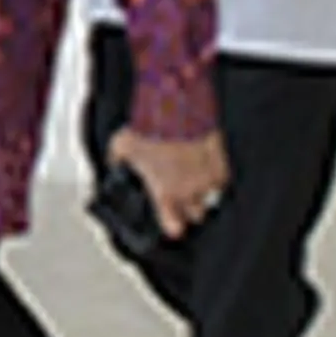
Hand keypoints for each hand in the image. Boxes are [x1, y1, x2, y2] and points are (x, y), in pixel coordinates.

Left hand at [109, 128, 229, 240]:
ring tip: (200, 180)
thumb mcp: (122, 145)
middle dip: (192, 207)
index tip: (173, 223)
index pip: (173, 226)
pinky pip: (223, 179)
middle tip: (187, 197)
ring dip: (206, 191)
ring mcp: (208, 180)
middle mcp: (188, 192)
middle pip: (197, 214)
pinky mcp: (222, 166)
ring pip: (213, 197)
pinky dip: (218, 174)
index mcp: (165, 192)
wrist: (175, 110)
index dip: (173, 225)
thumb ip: (118, 160)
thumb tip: (112, 163)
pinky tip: (211, 165)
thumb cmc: (147, 129)